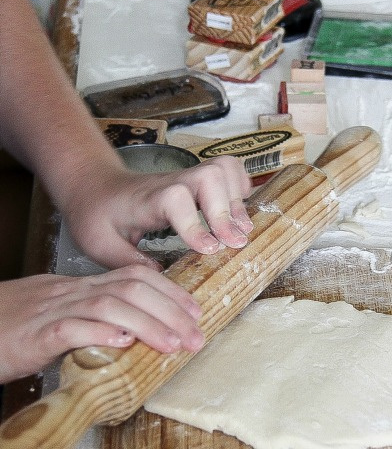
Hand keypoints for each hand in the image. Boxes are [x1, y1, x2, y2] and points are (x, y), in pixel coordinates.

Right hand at [0, 267, 204, 383]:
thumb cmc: (11, 328)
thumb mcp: (58, 316)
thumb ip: (93, 319)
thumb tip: (131, 335)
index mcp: (80, 287)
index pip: (135, 277)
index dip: (169, 292)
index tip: (194, 312)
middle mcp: (71, 293)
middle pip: (131, 289)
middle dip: (169, 310)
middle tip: (195, 335)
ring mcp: (53, 311)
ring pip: (109, 306)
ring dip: (148, 325)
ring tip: (172, 344)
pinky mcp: (36, 334)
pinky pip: (72, 328)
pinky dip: (101, 334)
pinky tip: (123, 344)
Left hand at [62, 155, 252, 270]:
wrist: (94, 186)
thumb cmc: (97, 216)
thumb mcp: (100, 245)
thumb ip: (130, 263)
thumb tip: (165, 280)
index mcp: (146, 199)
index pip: (175, 199)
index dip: (195, 222)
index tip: (209, 249)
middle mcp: (171, 183)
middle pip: (210, 175)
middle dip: (227, 210)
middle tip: (234, 243)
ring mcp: (186, 178)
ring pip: (224, 169)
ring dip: (238, 199)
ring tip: (239, 231)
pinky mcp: (195, 180)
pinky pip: (228, 170)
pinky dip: (240, 188)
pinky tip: (237, 212)